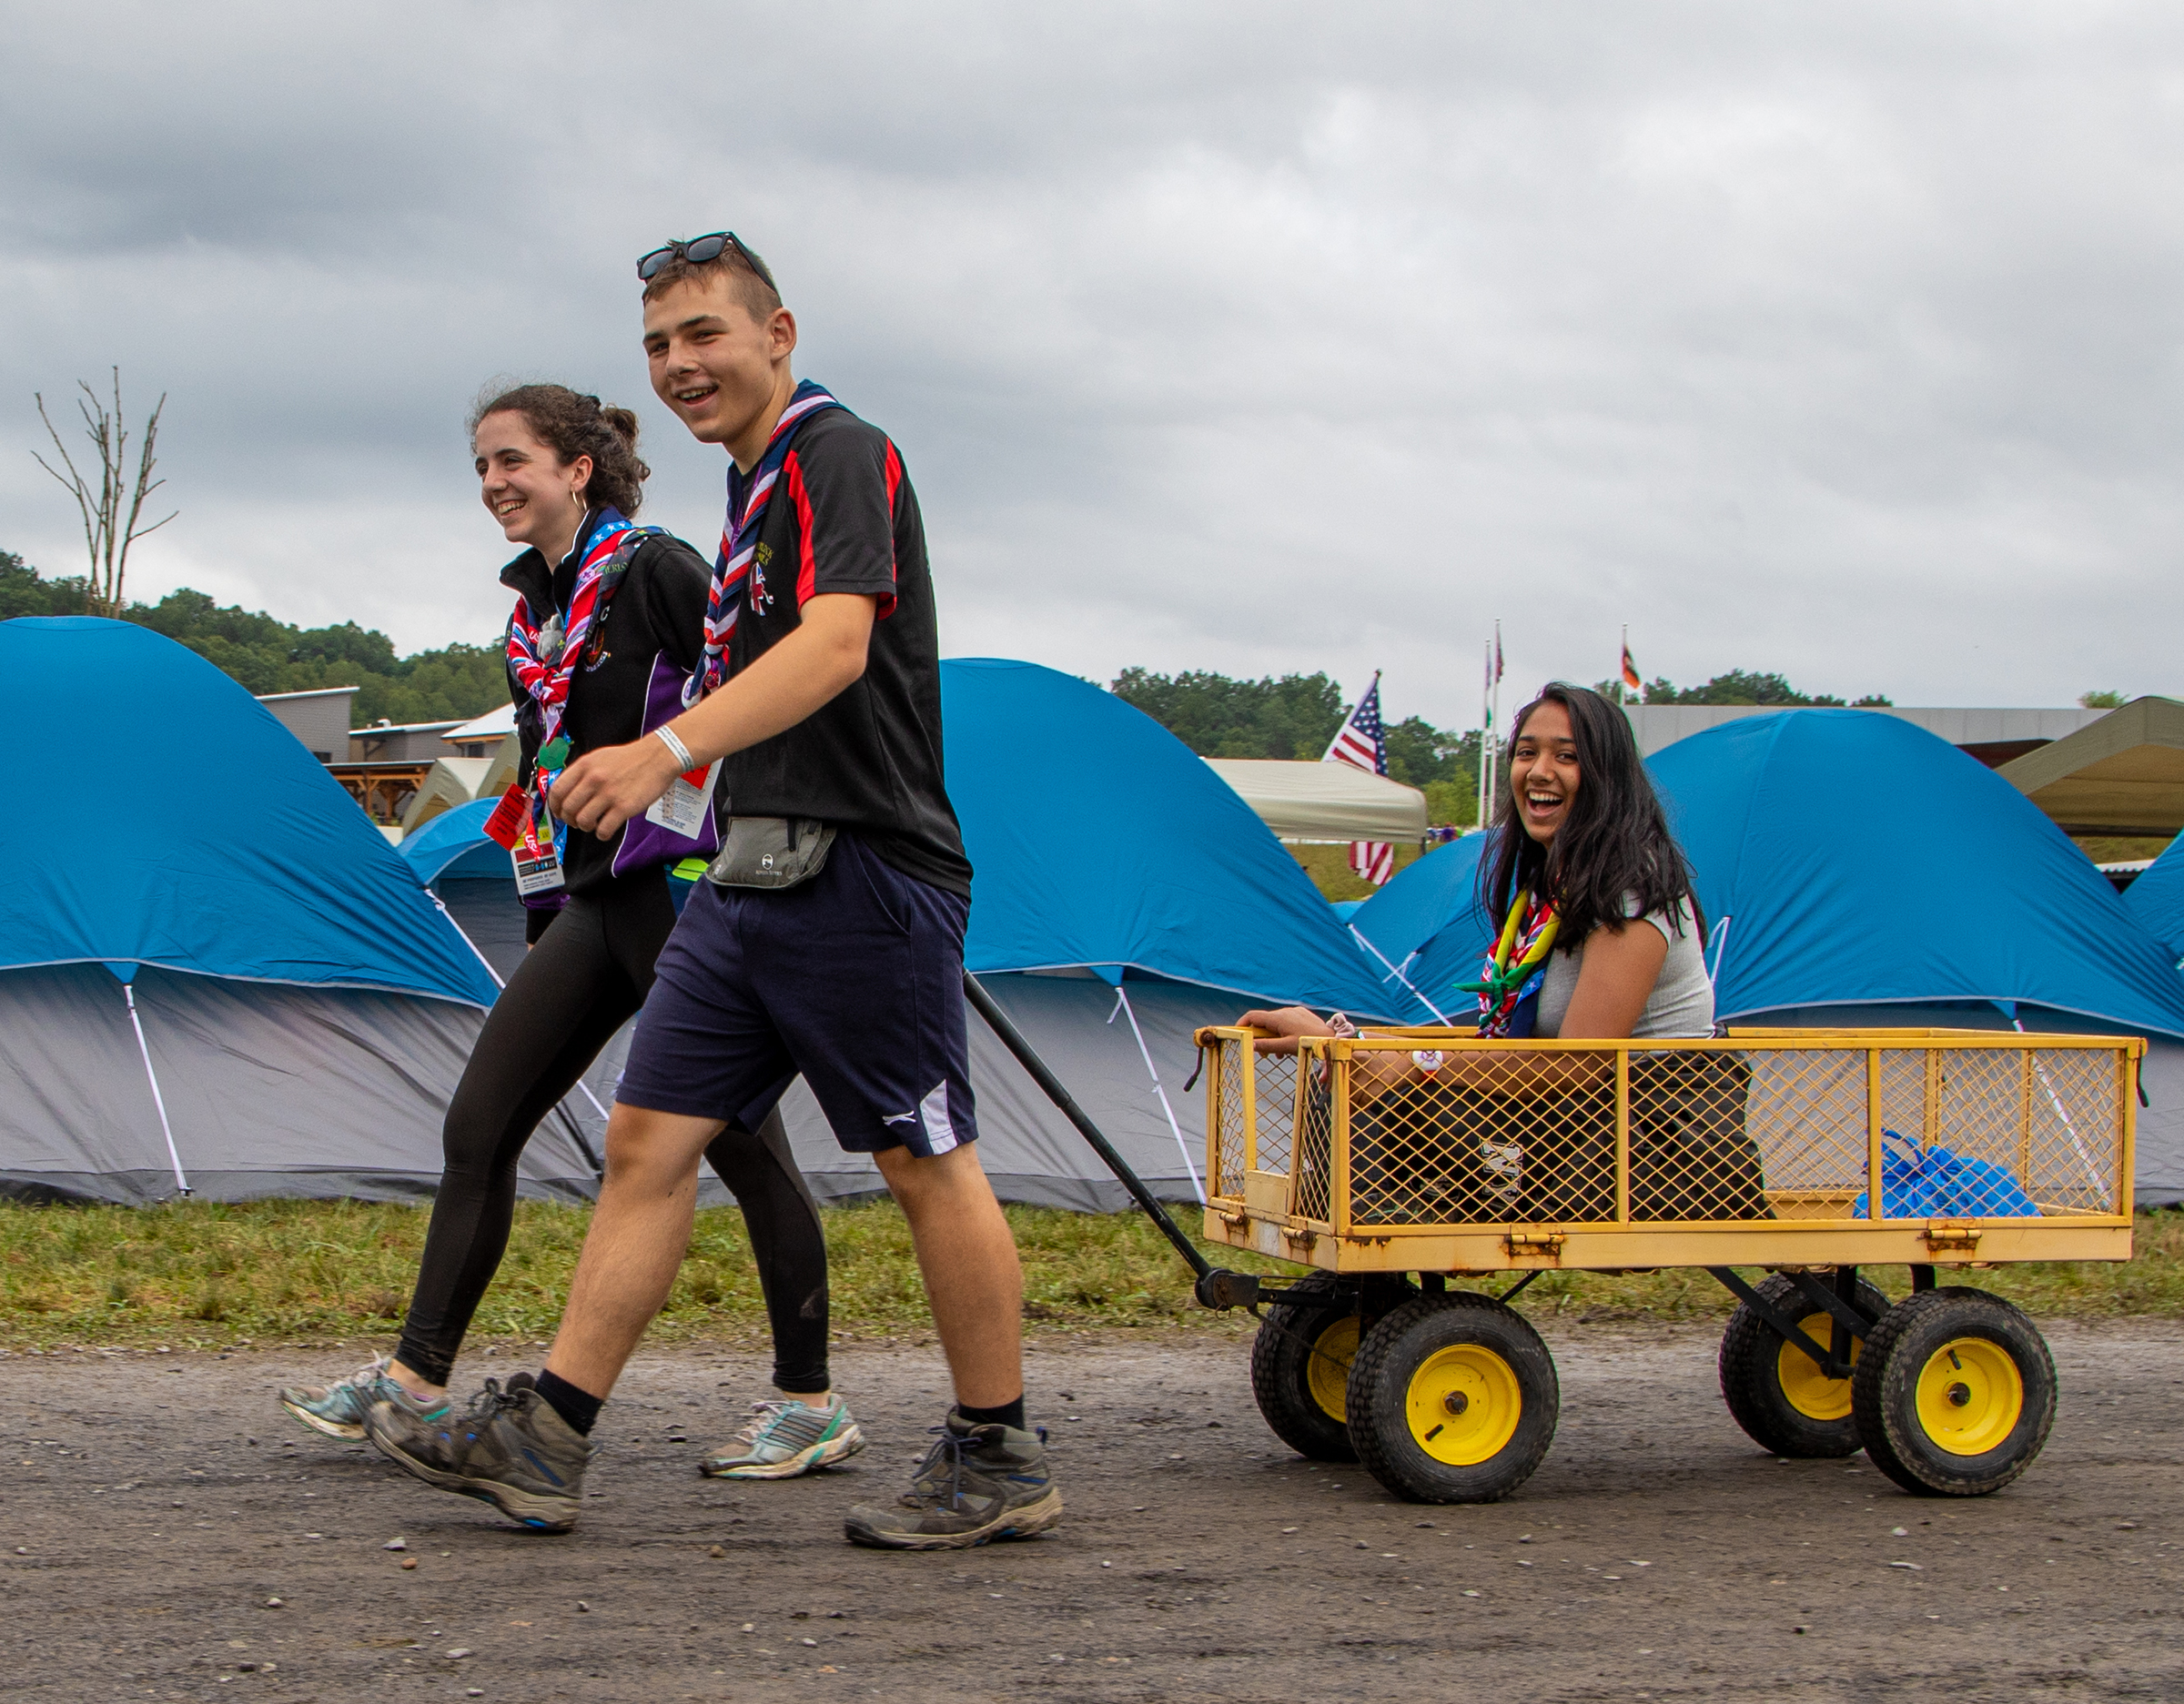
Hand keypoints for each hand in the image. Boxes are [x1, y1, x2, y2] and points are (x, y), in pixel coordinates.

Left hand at [549, 737, 683, 839]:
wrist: (658, 757)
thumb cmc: (631, 758)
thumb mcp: (599, 757)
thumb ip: (582, 772)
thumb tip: (567, 792)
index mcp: (585, 766)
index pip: (557, 791)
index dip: (555, 806)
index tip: (559, 813)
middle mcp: (593, 779)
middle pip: (568, 809)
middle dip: (570, 819)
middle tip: (577, 821)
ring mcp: (608, 794)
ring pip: (583, 821)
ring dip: (585, 827)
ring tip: (594, 824)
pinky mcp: (624, 807)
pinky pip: (603, 829)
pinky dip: (601, 834)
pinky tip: (606, 830)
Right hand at [1235, 1006, 1334, 1054]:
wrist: (1331, 1038)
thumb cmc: (1309, 1043)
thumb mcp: (1285, 1047)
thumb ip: (1266, 1046)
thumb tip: (1249, 1046)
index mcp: (1278, 1018)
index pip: (1253, 1016)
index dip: (1242, 1024)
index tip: (1237, 1033)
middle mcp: (1284, 1011)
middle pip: (1264, 1022)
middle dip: (1260, 1037)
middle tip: (1261, 1053)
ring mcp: (1293, 1011)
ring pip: (1275, 1023)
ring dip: (1272, 1037)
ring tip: (1277, 1054)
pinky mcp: (1301, 1014)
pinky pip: (1286, 1022)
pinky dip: (1282, 1033)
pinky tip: (1287, 1047)